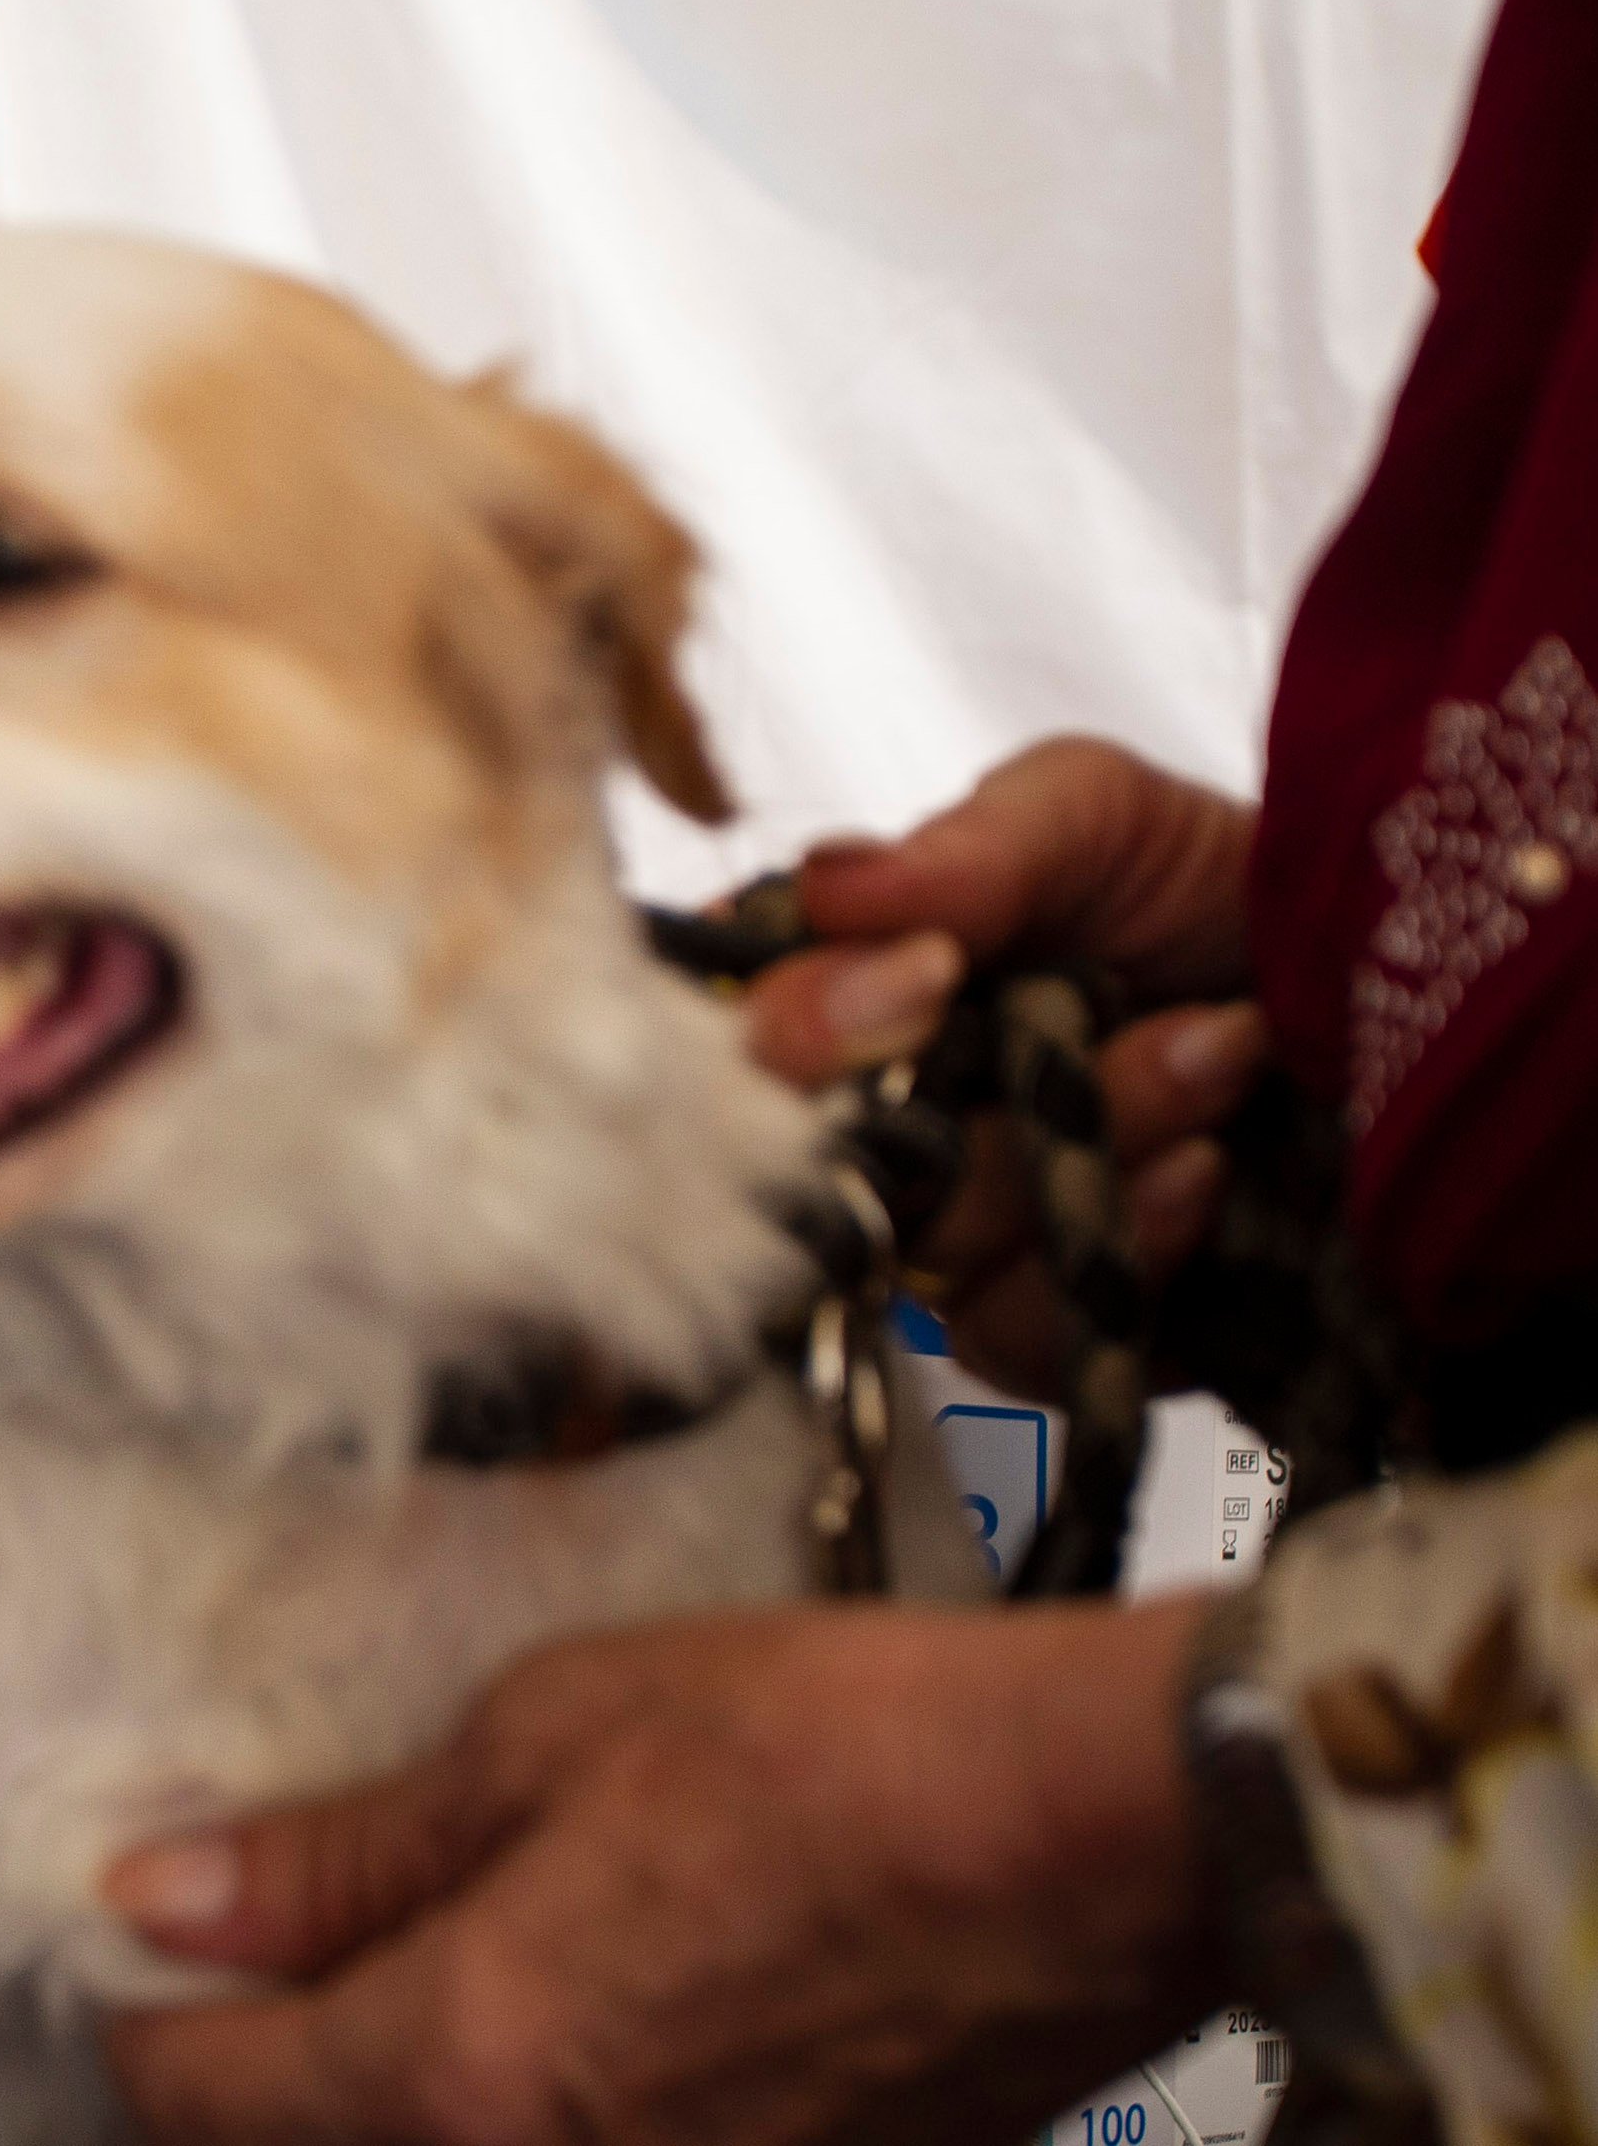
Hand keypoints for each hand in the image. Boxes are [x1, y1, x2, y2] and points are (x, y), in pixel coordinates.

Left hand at [100, 1602, 1220, 2145]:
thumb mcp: (545, 1740)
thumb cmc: (825, 1754)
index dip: (149, 2012)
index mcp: (463, 2070)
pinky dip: (523, 2116)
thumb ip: (347, 1854)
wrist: (1096, 1839)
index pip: (203, 2097)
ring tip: (391, 1992)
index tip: (146, 1936)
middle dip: (254, 2087)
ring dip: (385, 2105)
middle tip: (254, 1971)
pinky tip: (544, 2029)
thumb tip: (169, 1897)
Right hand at [736, 737, 1267, 1393]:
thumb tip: (827, 889)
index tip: (932, 976)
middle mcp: (869, 1111)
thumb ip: (973, 846)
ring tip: (1212, 1055)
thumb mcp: (1105, 817)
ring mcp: (948, 1227)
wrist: (1415, 1018)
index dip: (798, 1024)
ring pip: (929, 1239)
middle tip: (1059, 1020)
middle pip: (799, 1160)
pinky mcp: (1034, 1328)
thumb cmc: (1230, 896)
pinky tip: (1207, 1171)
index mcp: (849, 982)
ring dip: (1084, 1143)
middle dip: (940, 1099)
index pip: (732, 1030)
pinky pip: (1014, 1330)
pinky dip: (1124, 1241)